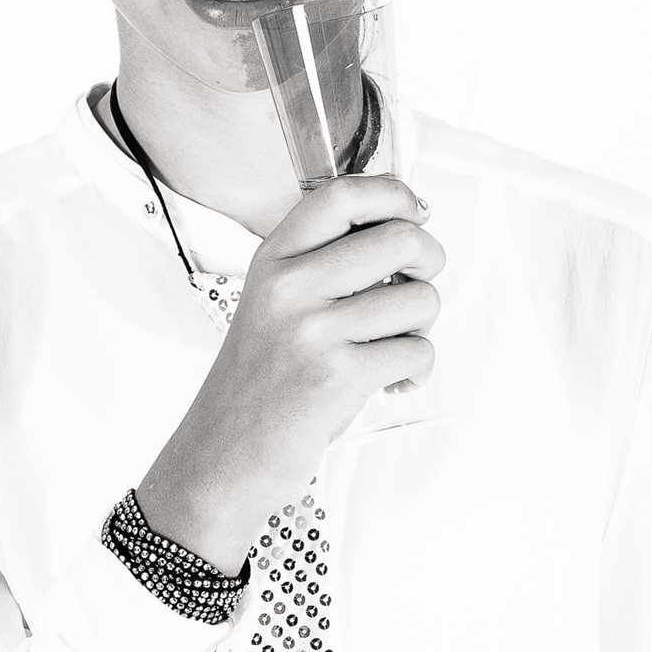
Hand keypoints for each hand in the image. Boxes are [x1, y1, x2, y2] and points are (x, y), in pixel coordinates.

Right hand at [135, 175, 443, 573]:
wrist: (222, 457)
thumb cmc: (258, 383)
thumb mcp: (272, 302)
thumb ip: (323, 262)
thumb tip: (406, 227)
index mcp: (273, 259)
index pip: (344, 194)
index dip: (395, 196)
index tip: (416, 213)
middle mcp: (290, 286)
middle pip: (401, 239)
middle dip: (429, 261)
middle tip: (416, 284)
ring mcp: (314, 330)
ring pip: (420, 299)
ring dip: (421, 327)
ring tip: (389, 347)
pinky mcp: (339, 376)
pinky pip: (419, 351)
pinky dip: (416, 369)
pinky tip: (388, 381)